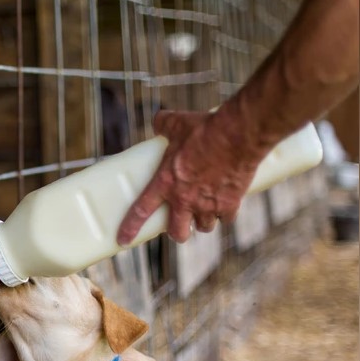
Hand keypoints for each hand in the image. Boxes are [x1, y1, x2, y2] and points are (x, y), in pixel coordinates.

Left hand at [117, 109, 265, 244]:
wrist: (237, 135)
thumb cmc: (205, 130)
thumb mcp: (177, 124)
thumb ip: (164, 124)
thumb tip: (159, 121)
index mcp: (165, 183)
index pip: (141, 211)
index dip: (130, 228)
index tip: (123, 240)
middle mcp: (184, 199)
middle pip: (178, 232)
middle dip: (178, 232)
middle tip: (180, 225)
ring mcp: (208, 204)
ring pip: (204, 227)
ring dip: (203, 222)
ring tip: (205, 210)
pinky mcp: (230, 204)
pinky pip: (226, 218)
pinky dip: (226, 213)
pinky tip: (226, 204)